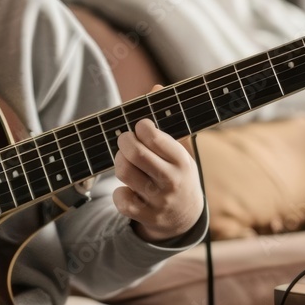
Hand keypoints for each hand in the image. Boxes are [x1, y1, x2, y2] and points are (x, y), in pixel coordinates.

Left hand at [113, 86, 203, 243]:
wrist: (185, 217)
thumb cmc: (178, 173)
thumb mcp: (180, 149)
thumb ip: (167, 121)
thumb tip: (156, 87)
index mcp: (182, 160)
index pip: (153, 136)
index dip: (141, 127)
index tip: (140, 127)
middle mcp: (172, 181)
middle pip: (135, 153)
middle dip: (124, 141)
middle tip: (125, 140)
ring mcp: (159, 201)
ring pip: (124, 172)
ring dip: (120, 163)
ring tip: (127, 162)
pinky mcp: (146, 216)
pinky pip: (120, 199)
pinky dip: (119, 192)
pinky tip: (129, 189)